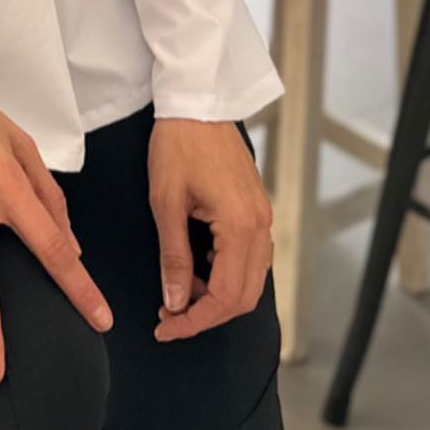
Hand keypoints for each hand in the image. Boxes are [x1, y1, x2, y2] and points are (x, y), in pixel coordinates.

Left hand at [147, 117, 272, 342]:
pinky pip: (250, 258)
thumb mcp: (166, 203)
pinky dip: (225, 274)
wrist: (197, 102)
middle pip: (244, 296)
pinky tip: (196, 269)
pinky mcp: (256, 210)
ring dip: (216, 295)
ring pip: (250, 280)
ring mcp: (263, 217)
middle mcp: (260, 225)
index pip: (226, 296)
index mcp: (240, 225)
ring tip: (178, 290)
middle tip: (170, 315)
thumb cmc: (179, 144)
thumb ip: (174, 257)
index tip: (167, 327)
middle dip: (207, 314)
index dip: (195, 320)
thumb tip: (175, 300)